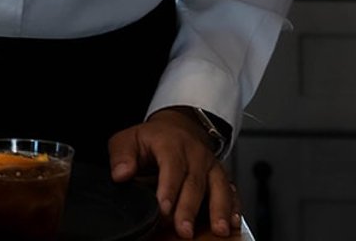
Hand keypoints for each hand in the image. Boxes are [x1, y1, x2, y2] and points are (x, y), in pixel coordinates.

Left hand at [108, 109, 238, 238]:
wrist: (179, 126)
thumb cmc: (152, 138)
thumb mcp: (129, 139)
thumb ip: (121, 156)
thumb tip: (121, 174)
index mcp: (170, 144)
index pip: (171, 167)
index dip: (168, 189)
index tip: (164, 209)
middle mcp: (195, 154)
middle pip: (194, 183)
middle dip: (190, 209)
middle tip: (184, 230)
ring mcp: (211, 165)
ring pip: (218, 187)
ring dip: (219, 210)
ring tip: (218, 230)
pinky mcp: (222, 175)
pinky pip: (231, 190)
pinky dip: (234, 207)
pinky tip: (233, 222)